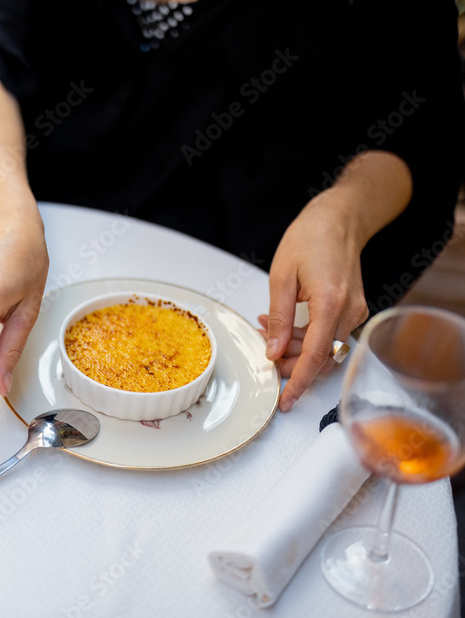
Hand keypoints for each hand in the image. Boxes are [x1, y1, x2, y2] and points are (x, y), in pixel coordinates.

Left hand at [262, 193, 369, 411]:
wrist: (339, 218)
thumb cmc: (310, 238)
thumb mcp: (282, 276)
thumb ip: (279, 318)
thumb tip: (274, 351)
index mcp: (331, 304)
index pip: (316, 357)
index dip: (298, 382)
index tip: (285, 400)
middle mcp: (349, 312)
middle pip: (321, 357)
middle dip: (291, 363)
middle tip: (264, 354)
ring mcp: (354, 311)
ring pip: (324, 348)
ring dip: (295, 348)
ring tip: (267, 332)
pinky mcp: (352, 308)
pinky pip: (329, 334)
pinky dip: (305, 336)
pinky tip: (282, 325)